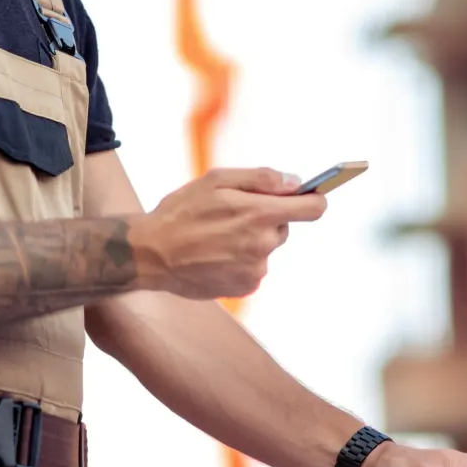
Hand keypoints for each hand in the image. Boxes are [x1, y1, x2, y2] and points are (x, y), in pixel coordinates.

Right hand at [130, 167, 326, 298]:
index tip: (307, 196)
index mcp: (260, 214)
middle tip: (233, 213)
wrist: (151, 254)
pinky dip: (240, 260)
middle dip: (266, 217)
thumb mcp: (217, 180)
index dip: (313, 199)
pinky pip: (254, 267)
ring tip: (216, 236)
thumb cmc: (181, 212)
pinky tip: (215, 254)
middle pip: (285, 226)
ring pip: (266, 247)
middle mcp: (263, 245)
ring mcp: (255, 270)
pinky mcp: (245, 288)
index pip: (314, 209)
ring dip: (251, 240)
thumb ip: (262, 178)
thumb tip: (296, 182)